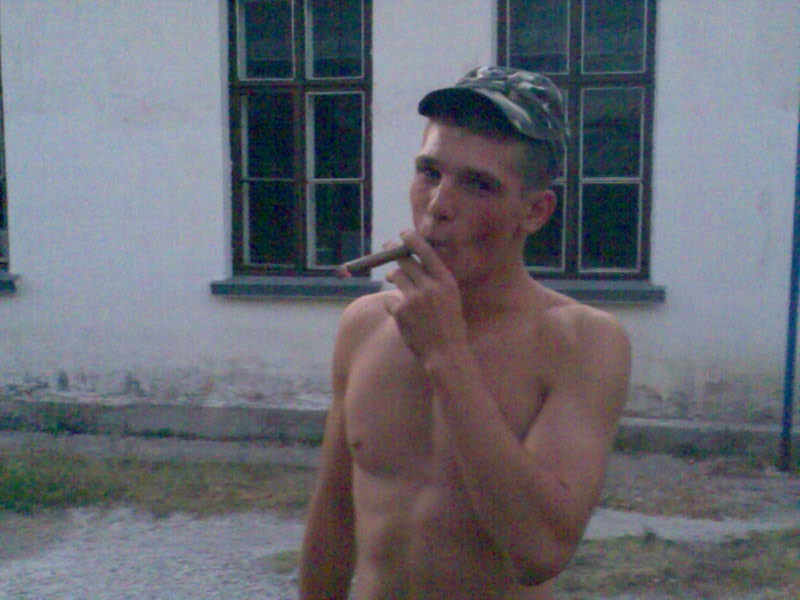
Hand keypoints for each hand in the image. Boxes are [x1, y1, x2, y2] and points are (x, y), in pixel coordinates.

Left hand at [384, 231, 468, 359]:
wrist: (446, 354)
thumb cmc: (451, 326)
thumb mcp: (451, 298)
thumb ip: (436, 281)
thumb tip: (418, 264)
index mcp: (446, 281)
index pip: (426, 251)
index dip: (413, 239)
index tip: (404, 233)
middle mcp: (429, 287)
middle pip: (405, 261)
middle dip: (393, 251)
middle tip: (387, 246)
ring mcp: (413, 299)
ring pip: (394, 276)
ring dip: (392, 276)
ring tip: (392, 278)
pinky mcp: (401, 312)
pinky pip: (390, 299)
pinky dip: (393, 303)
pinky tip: (401, 312)